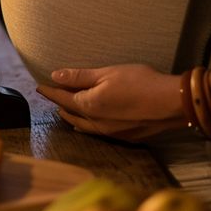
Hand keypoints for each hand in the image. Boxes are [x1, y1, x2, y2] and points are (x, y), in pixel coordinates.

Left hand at [36, 64, 186, 141]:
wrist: (171, 103)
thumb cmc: (140, 82)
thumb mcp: (108, 73)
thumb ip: (80, 76)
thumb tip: (55, 76)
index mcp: (89, 105)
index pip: (62, 97)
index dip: (50, 91)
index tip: (39, 87)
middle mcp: (96, 123)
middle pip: (70, 114)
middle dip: (59, 105)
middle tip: (51, 96)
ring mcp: (110, 132)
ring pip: (83, 126)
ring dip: (72, 117)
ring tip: (64, 111)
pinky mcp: (123, 137)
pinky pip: (97, 132)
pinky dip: (87, 126)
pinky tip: (88, 124)